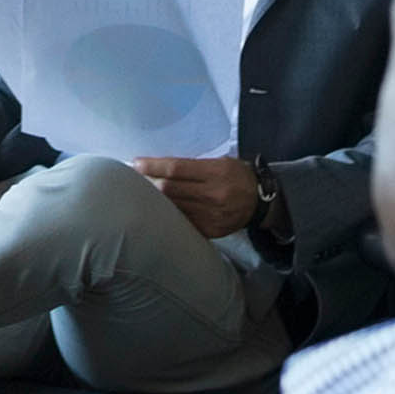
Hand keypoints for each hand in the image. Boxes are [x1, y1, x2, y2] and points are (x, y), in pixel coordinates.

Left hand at [131, 152, 258, 240]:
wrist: (259, 202)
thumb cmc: (236, 176)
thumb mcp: (220, 162)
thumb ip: (193, 166)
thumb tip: (160, 167)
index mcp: (216, 173)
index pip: (176, 168)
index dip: (153, 166)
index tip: (136, 163)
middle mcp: (213, 195)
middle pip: (170, 190)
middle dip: (149, 183)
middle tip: (135, 178)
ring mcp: (211, 215)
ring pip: (173, 207)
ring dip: (156, 200)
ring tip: (143, 194)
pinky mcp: (209, 231)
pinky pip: (182, 221)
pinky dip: (169, 214)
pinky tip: (160, 210)